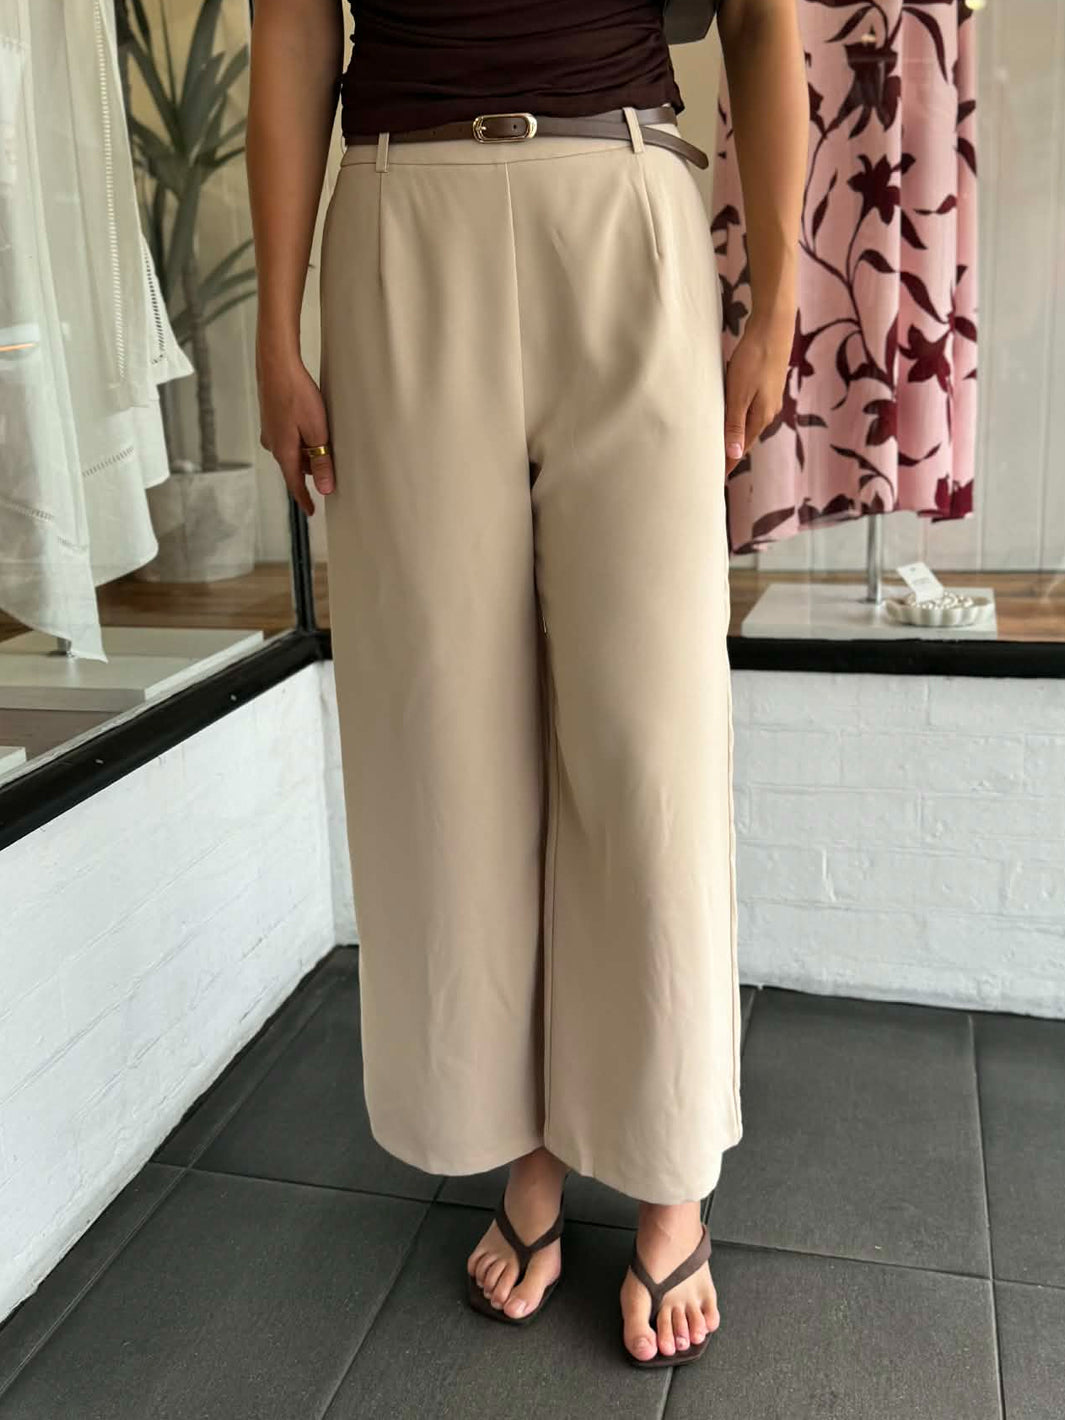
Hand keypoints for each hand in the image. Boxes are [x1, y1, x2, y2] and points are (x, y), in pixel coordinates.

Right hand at [256, 347, 334, 516]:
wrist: (276, 365)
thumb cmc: (297, 395)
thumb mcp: (317, 431)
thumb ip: (321, 461)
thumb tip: (324, 488)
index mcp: (284, 452)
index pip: (295, 484)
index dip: (304, 499)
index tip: (311, 512)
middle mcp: (273, 445)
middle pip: (296, 467)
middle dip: (312, 469)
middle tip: (331, 466)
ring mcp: (270, 431)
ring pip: (293, 451)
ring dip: (307, 451)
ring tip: (324, 439)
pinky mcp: (272, 419)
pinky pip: (289, 438)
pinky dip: (301, 439)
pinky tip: (311, 426)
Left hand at [723, 310, 793, 477]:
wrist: (773, 327)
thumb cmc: (753, 358)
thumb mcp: (739, 394)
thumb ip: (735, 425)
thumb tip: (734, 456)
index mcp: (760, 417)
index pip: (740, 450)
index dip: (727, 464)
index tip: (714, 480)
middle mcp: (767, 411)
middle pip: (745, 439)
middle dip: (730, 454)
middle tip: (712, 469)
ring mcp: (768, 398)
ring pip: (747, 424)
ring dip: (734, 437)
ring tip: (720, 448)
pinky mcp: (765, 385)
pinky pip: (749, 410)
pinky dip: (738, 420)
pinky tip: (730, 419)